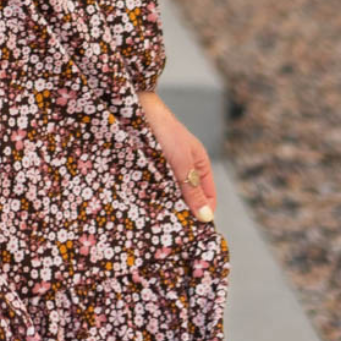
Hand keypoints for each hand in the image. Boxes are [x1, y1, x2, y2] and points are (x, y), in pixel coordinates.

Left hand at [137, 90, 216, 221]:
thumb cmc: (164, 129)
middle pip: (187, 198)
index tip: (192, 232)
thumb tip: (206, 218)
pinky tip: (142, 207)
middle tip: (171, 231)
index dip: (203, 214)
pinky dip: (148, 198)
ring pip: (167, 195)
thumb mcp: (182, 162)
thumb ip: (192, 189)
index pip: (208, 197)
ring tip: (154, 223)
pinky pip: (150, 188)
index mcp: (199, 164)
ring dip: (162, 206)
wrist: (132, 107)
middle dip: (181, 213)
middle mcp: (183, 168)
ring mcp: (164, 168)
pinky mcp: (146, 168)